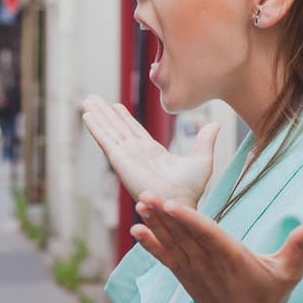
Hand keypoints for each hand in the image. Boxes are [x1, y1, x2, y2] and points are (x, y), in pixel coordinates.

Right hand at [80, 97, 217, 208]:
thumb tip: (215, 125)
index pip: (134, 131)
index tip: (115, 106)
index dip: (124, 118)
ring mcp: (127, 156)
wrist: (178, 203)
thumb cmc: (191, 191)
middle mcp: (136, 153)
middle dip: (105, 113)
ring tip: (86, 102)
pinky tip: (87, 116)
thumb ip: (205, 141)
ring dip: (98, 116)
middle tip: (93, 98)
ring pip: (110, 130)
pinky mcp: (120, 160)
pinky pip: (106, 141)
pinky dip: (96, 128)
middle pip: (117, 128)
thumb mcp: (201, 160)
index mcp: (152, 153)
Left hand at [131, 194, 302, 302]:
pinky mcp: (185, 276)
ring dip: (155, 224)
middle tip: (146, 192)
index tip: (171, 205)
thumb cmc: (270, 297)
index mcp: (233, 260)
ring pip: (172, 243)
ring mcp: (194, 271)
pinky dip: (150, 244)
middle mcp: (209, 265)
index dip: (188, 220)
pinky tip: (136, 230)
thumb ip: (300, 245)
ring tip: (140, 202)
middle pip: (184, 236)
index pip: (208, 236)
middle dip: (164, 215)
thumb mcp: (290, 272)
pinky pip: (165, 257)